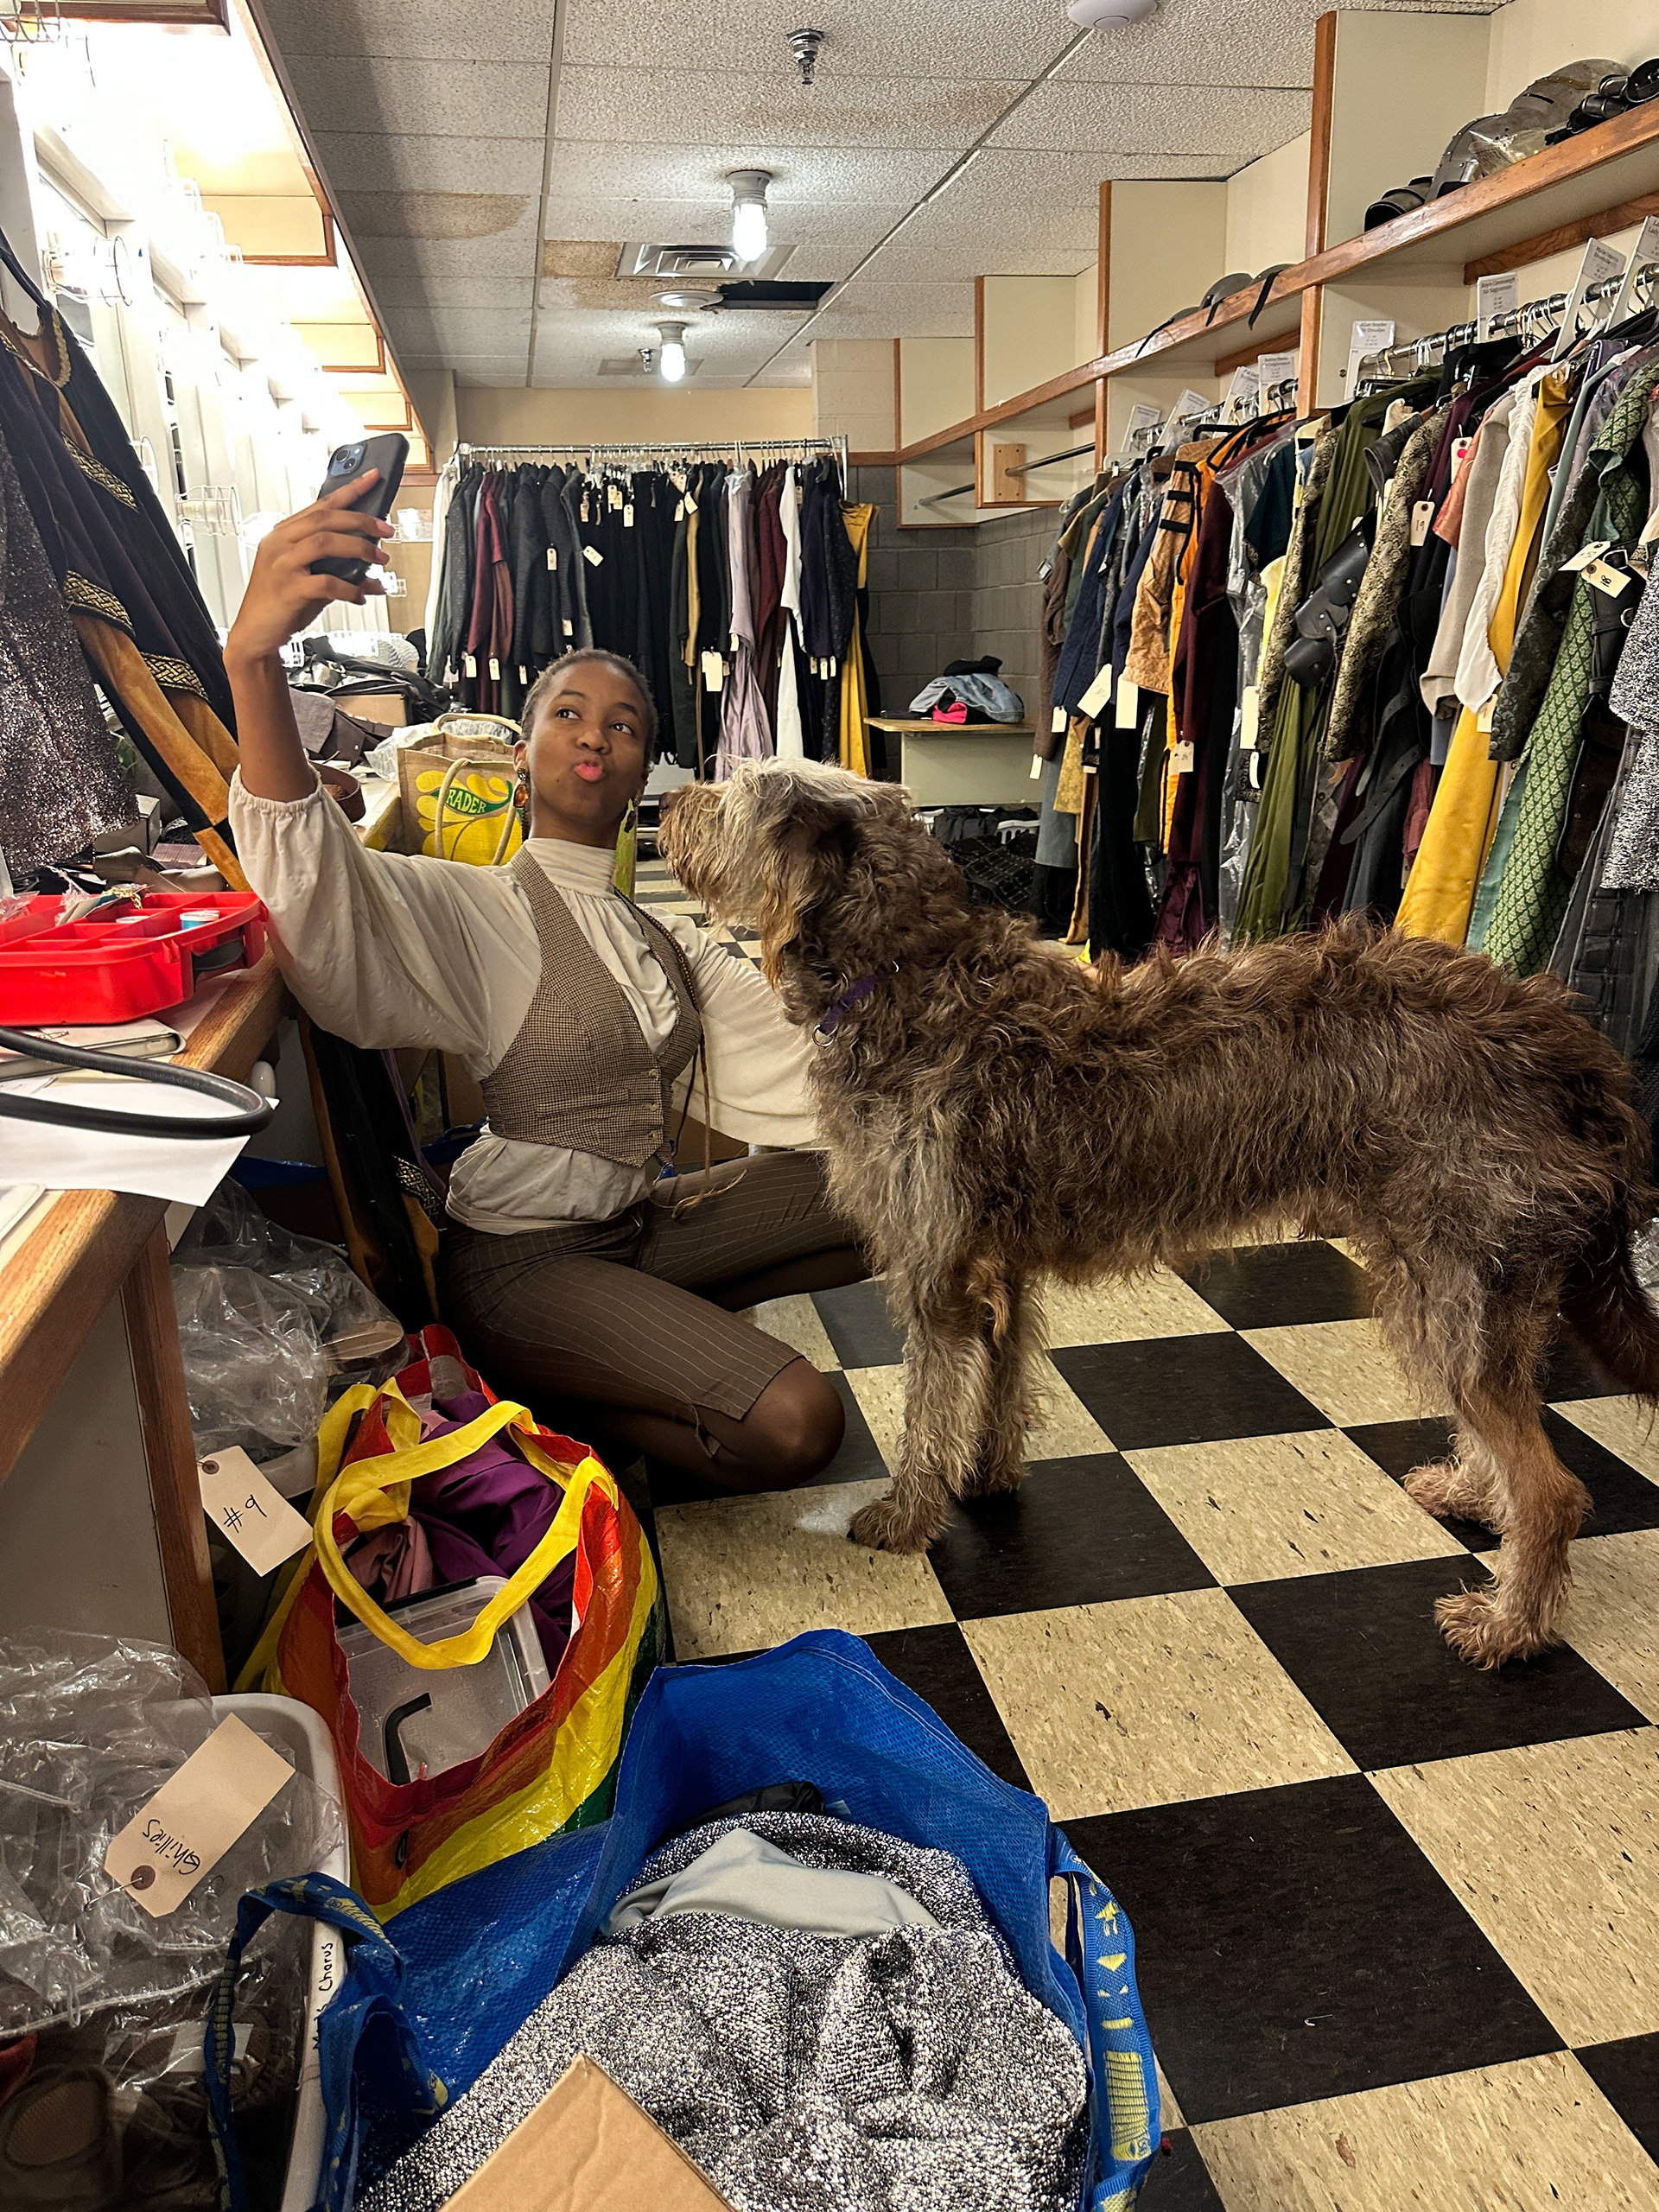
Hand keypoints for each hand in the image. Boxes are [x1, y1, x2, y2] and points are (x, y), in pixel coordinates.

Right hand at [225, 474, 391, 664]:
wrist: (255, 635)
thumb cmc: (280, 606)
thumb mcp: (313, 584)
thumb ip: (341, 574)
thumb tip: (373, 577)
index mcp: (283, 535)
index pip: (320, 505)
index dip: (349, 490)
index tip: (372, 478)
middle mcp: (280, 544)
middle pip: (325, 518)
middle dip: (361, 520)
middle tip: (385, 529)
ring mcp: (282, 565)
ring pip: (325, 542)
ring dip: (359, 548)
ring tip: (379, 559)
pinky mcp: (288, 589)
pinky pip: (326, 582)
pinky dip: (349, 588)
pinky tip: (360, 595)